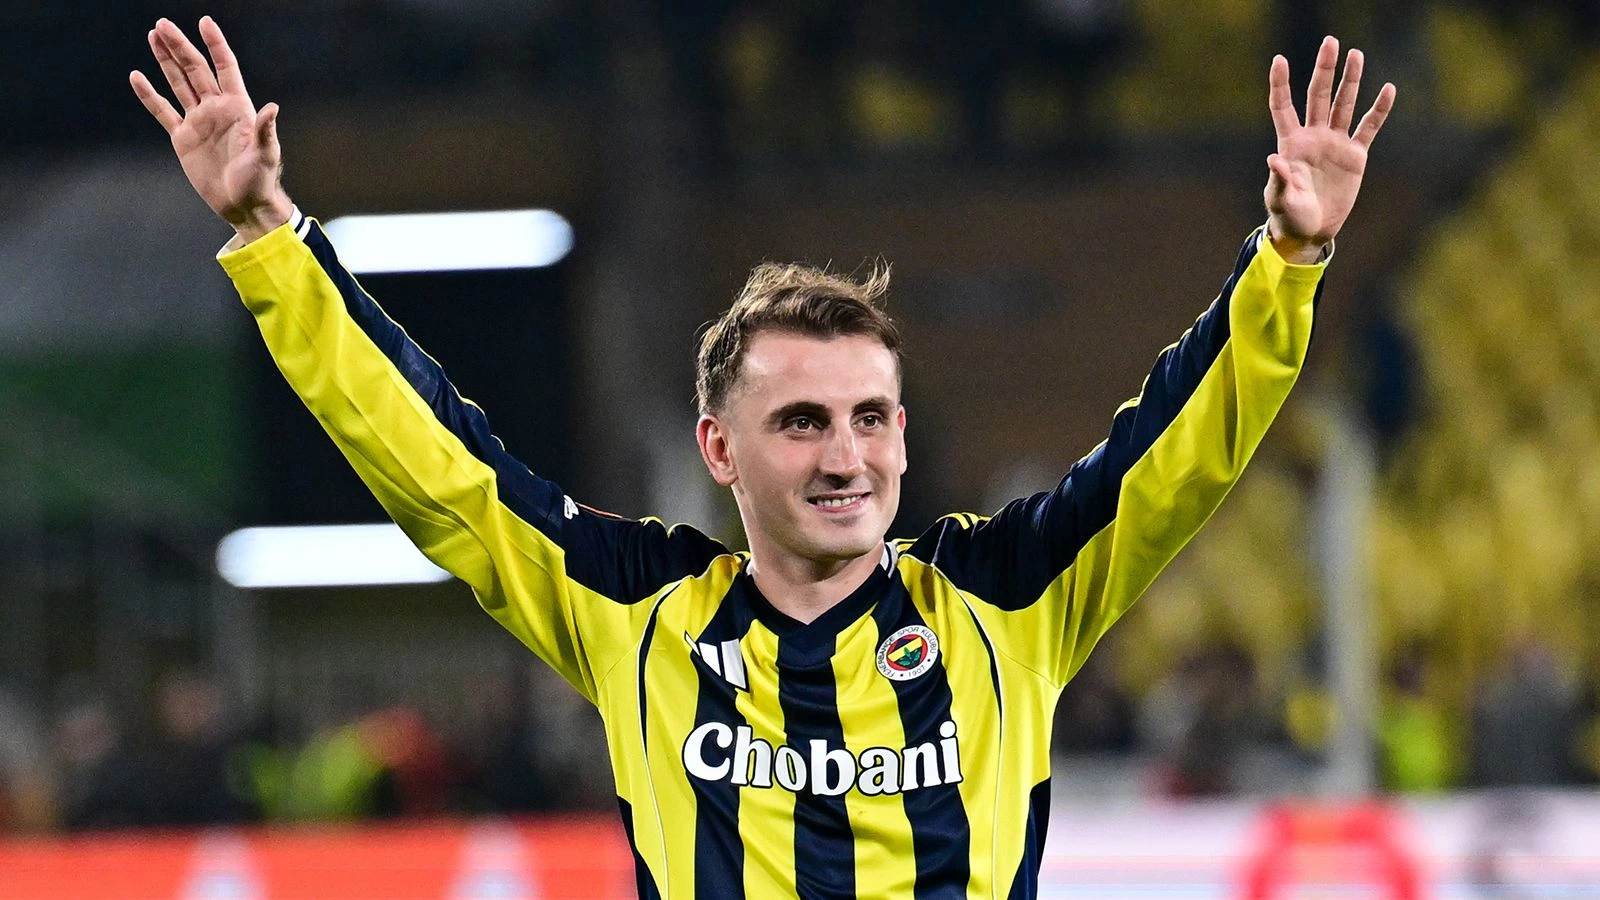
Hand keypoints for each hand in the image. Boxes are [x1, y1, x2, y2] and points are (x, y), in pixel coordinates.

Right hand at [130, 17, 291, 242]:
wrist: (243, 204)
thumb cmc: (260, 180)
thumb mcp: (265, 155)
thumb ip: (265, 131)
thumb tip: (272, 108)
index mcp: (238, 107)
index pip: (225, 68)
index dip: (216, 45)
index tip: (205, 22)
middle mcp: (216, 109)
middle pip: (196, 70)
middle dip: (180, 46)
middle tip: (162, 24)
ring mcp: (198, 121)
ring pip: (178, 83)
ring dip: (166, 61)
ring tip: (153, 36)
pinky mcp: (183, 138)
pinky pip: (163, 111)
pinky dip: (149, 95)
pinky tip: (137, 77)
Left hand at [1265, 36, 1395, 263]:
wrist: (1311, 230)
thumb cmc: (1289, 215)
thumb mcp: (1281, 200)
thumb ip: (1280, 180)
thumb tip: (1274, 159)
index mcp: (1290, 144)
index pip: (1283, 106)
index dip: (1280, 84)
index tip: (1279, 60)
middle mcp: (1313, 137)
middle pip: (1318, 96)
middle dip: (1324, 70)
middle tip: (1331, 42)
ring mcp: (1335, 143)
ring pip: (1344, 105)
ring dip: (1350, 81)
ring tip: (1356, 54)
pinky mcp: (1355, 156)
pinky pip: (1368, 128)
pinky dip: (1378, 110)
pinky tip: (1387, 89)